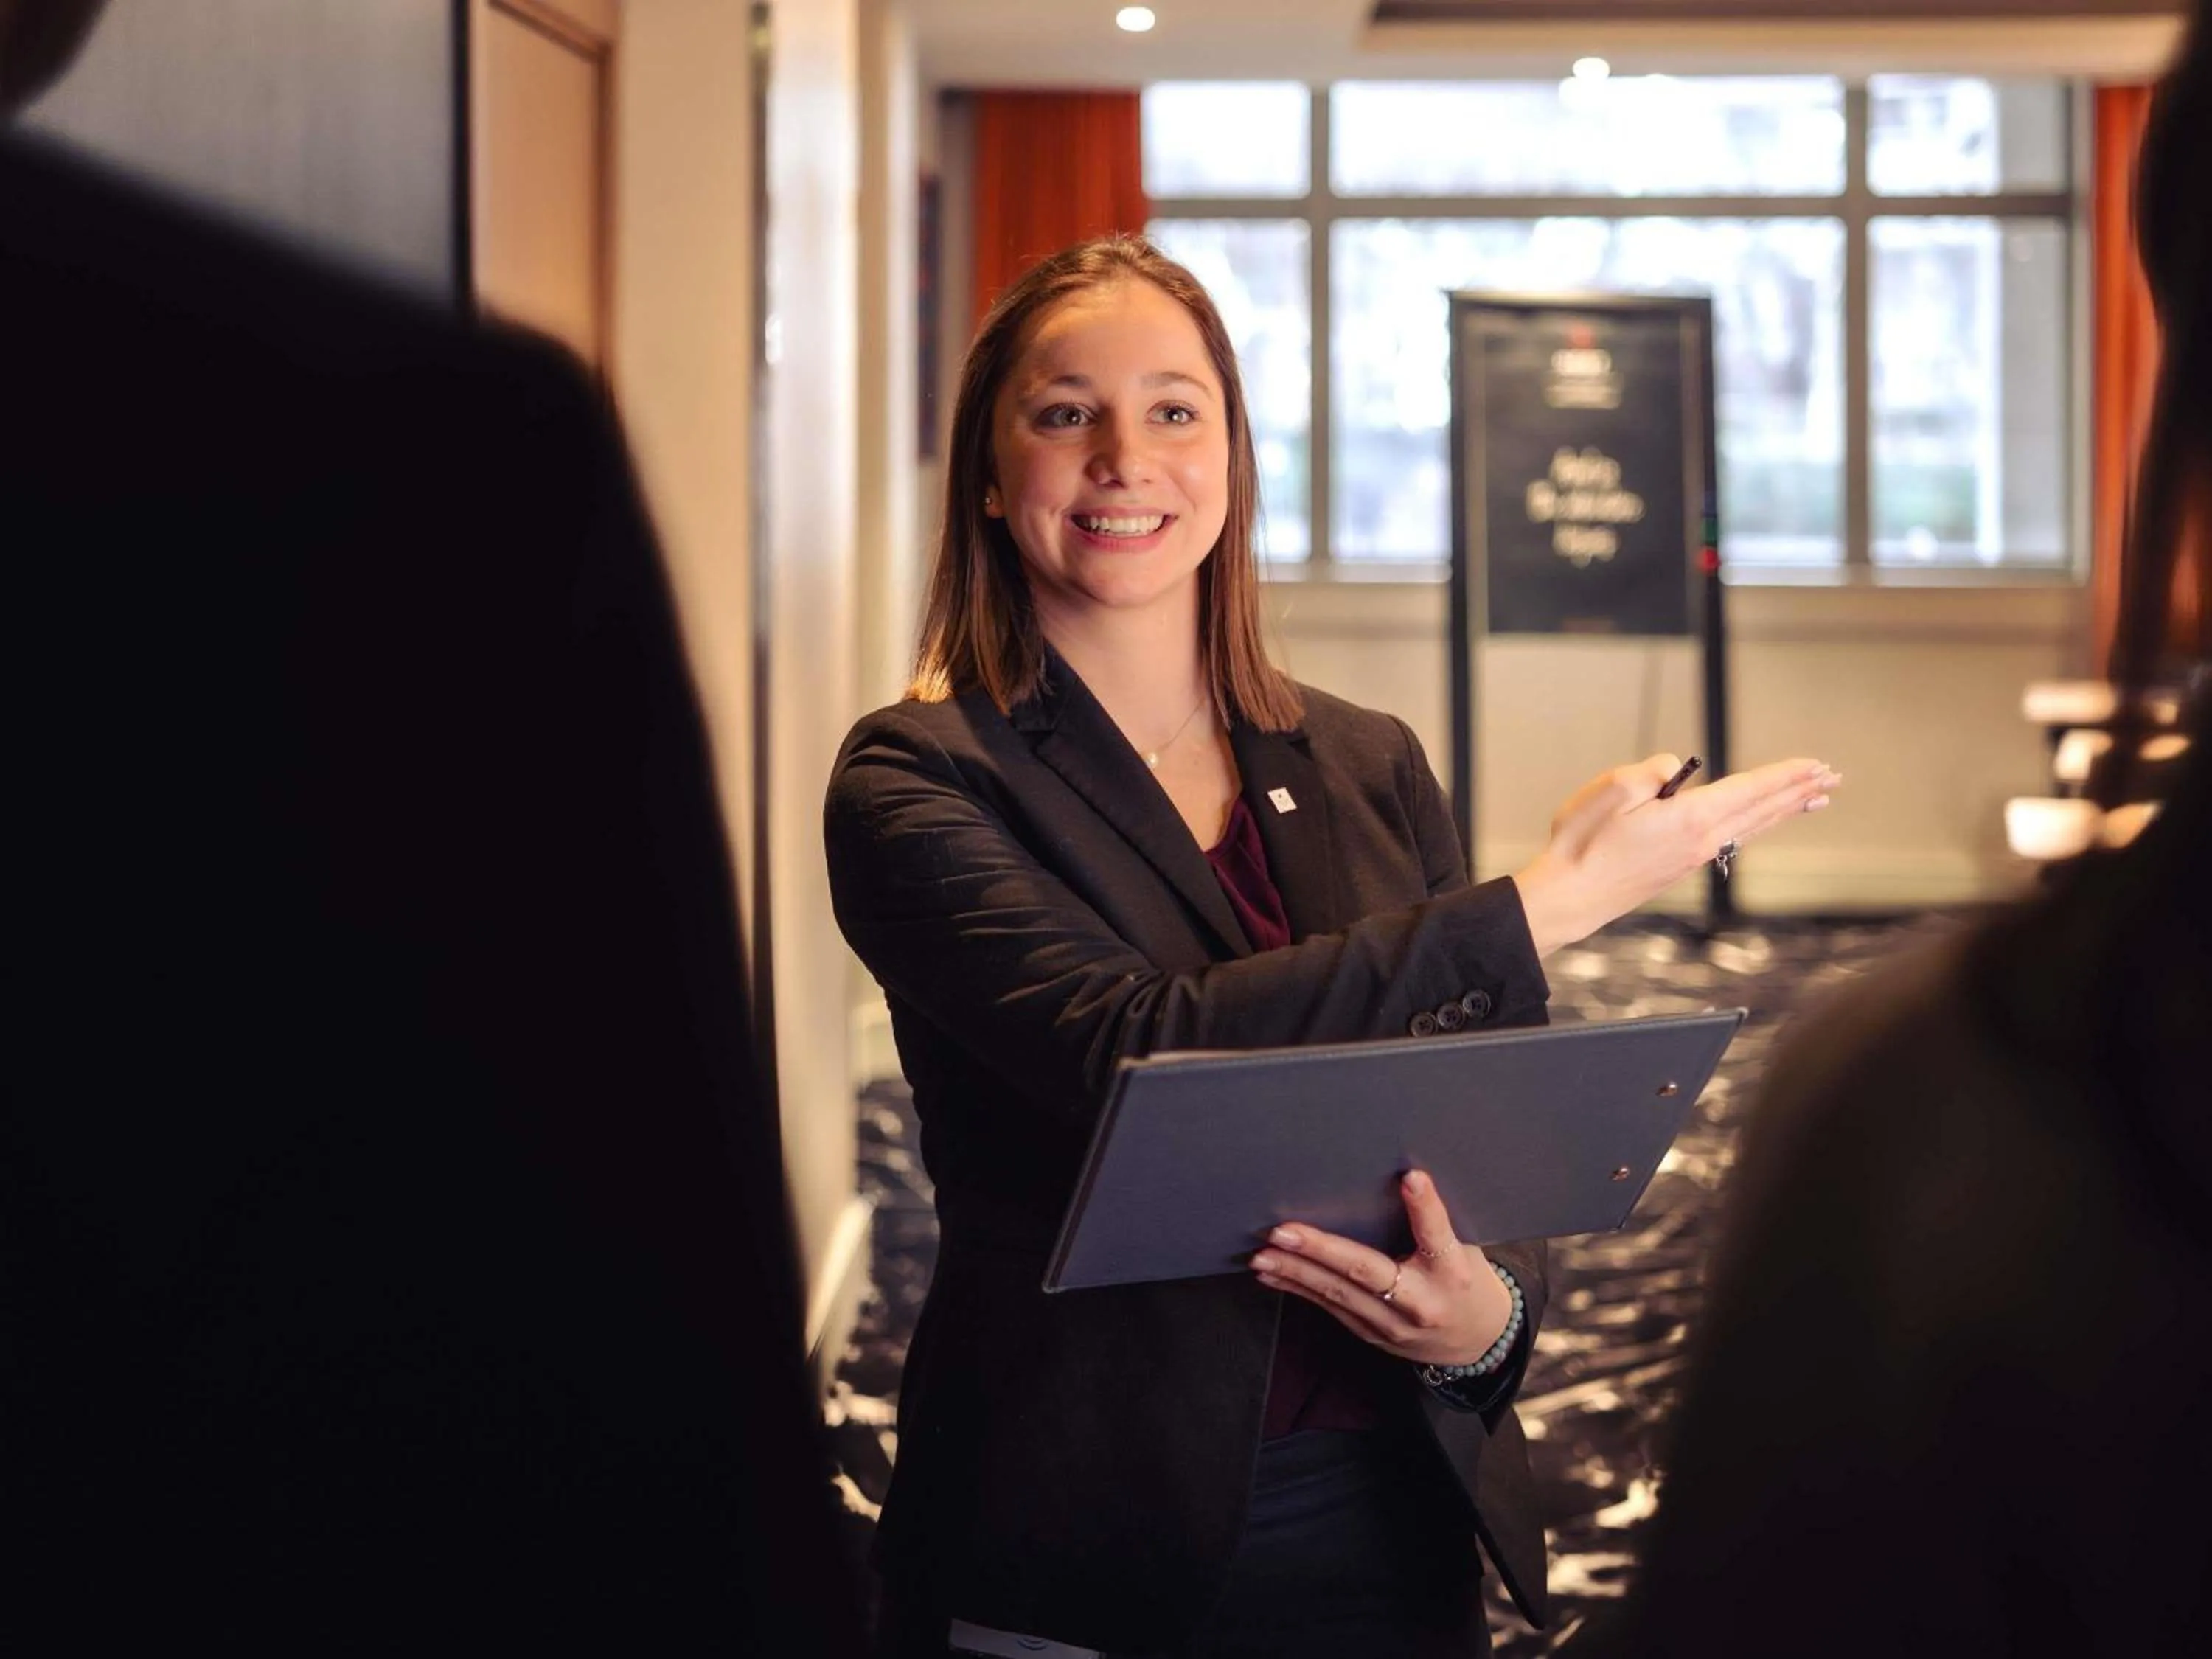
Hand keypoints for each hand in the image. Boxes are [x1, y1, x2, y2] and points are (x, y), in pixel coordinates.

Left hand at [1248, 1170, 1511, 1368]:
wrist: (1476, 1342)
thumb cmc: (1465, 1279)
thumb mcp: (1463, 1248)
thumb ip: (1433, 1223)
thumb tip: (1400, 1176)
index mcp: (1452, 1272)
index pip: (1438, 1236)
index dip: (1425, 1208)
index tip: (1411, 1178)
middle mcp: (1422, 1302)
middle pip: (1368, 1273)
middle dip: (1321, 1251)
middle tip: (1283, 1231)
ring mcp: (1393, 1325)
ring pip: (1339, 1295)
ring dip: (1296, 1273)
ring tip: (1263, 1255)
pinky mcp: (1372, 1335)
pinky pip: (1332, 1308)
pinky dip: (1299, 1290)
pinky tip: (1272, 1275)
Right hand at [1513, 752, 1840, 955]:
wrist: (1570, 897)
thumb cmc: (1583, 843)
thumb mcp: (1610, 790)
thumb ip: (1650, 772)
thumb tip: (1676, 770)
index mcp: (1690, 819)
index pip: (1750, 789)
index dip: (1785, 775)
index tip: (1816, 764)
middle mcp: (1702, 840)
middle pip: (1761, 810)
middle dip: (1798, 791)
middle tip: (1831, 778)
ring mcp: (1693, 857)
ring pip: (1751, 826)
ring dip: (1784, 809)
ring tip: (1812, 799)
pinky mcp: (1680, 866)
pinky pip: (1733, 836)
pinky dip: (1757, 823)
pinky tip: (1758, 821)